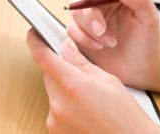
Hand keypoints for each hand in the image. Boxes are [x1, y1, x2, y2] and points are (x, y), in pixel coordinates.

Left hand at [26, 31, 159, 133]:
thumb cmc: (125, 115)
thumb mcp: (108, 80)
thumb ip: (82, 63)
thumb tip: (66, 48)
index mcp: (74, 86)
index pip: (44, 58)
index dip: (36, 43)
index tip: (34, 34)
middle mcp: (58, 105)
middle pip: (50, 76)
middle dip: (62, 69)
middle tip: (83, 72)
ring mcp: (54, 120)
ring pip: (54, 93)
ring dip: (66, 89)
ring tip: (91, 98)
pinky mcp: (54, 131)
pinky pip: (56, 109)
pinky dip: (67, 105)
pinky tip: (87, 110)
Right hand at [65, 0, 159, 88]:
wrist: (141, 66)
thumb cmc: (148, 40)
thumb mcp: (150, 18)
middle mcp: (103, 1)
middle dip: (90, 13)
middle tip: (101, 29)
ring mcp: (91, 17)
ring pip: (75, 13)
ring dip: (89, 29)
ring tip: (110, 42)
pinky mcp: (81, 33)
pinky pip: (71, 30)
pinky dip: (82, 39)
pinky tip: (99, 46)